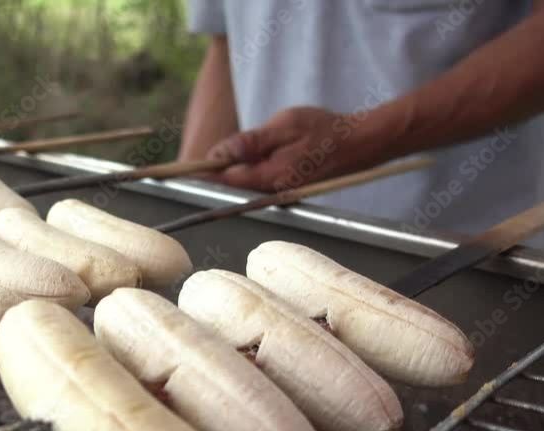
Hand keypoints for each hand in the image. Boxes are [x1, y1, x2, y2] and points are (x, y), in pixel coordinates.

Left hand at [206, 106, 380, 191]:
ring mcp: (280, 192)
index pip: (224, 179)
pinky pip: (261, 178)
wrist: (360, 143)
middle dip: (226, 163)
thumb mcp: (285, 125)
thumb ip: (250, 142)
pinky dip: (259, 164)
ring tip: (274, 140)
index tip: (182, 169)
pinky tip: (280, 148)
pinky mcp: (286, 188)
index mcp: (269, 177)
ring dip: (245, 162)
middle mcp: (272, 191)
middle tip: (243, 142)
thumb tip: (217, 155)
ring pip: (247, 179)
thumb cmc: (325, 129)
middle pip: (233, 181)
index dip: (205, 170)